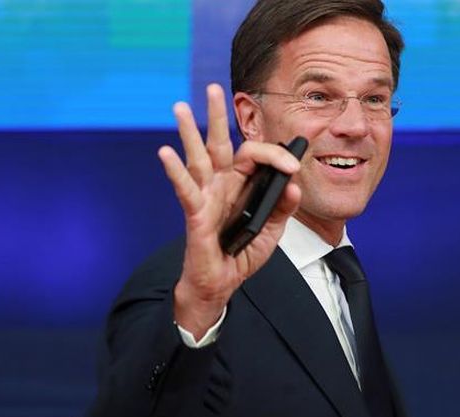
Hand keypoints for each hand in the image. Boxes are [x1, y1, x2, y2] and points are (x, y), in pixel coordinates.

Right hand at [157, 84, 301, 337]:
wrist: (221, 284)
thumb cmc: (241, 256)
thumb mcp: (271, 231)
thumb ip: (282, 208)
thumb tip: (293, 185)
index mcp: (240, 186)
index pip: (254, 157)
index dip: (274, 155)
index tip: (293, 164)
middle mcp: (220, 185)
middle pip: (219, 144)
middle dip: (216, 115)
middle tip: (212, 88)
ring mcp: (206, 197)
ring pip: (197, 158)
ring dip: (189, 132)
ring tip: (180, 107)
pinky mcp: (195, 215)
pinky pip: (185, 190)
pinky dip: (175, 171)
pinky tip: (165, 152)